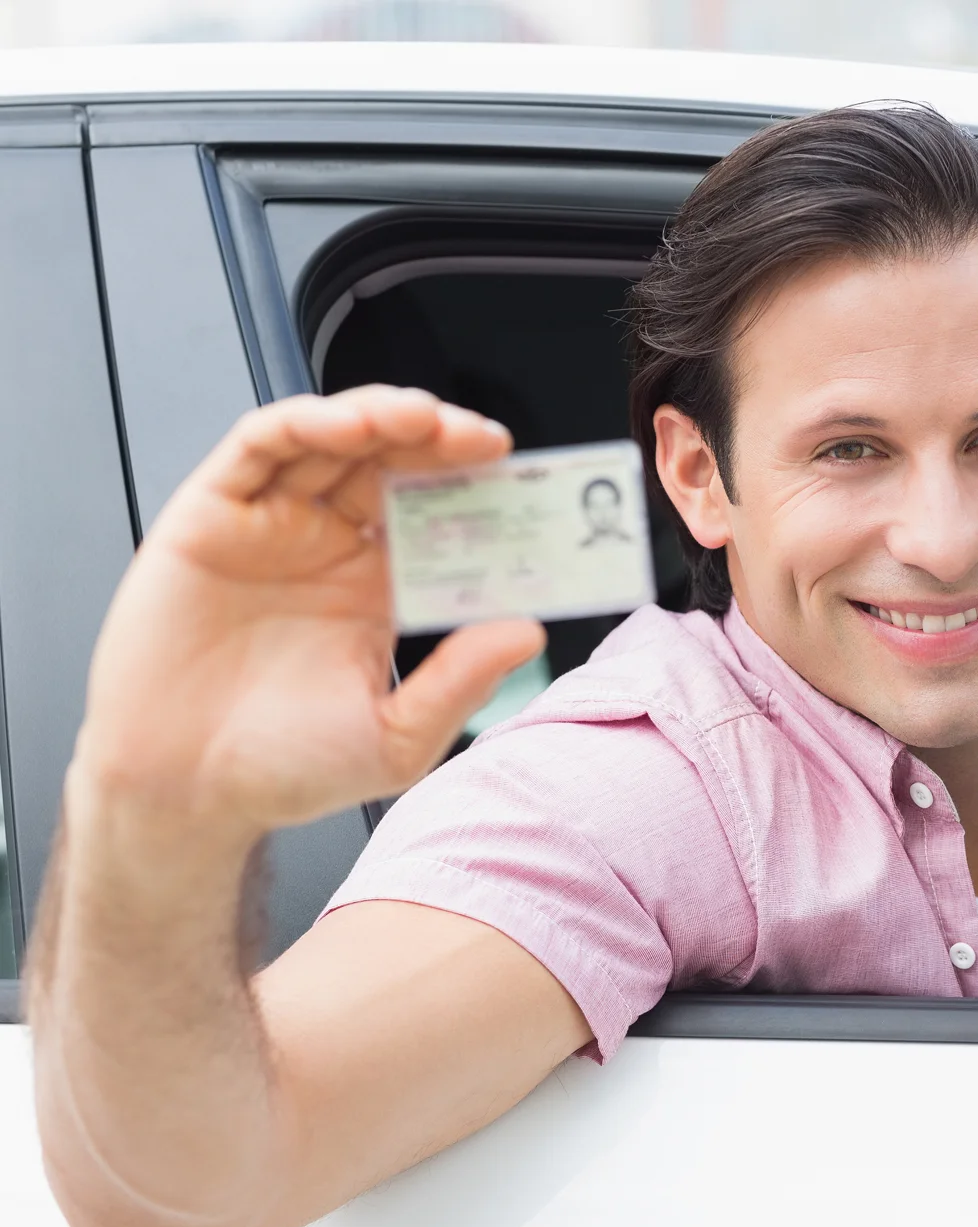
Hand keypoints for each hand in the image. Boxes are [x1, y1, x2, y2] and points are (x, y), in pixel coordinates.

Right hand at [70, 386, 545, 849]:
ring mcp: (272, 525)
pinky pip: (259, 448)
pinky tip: (349, 426)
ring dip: (381, 415)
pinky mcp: (211, 515)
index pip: (440, 514)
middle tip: (480, 439)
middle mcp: (329, 545)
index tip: (523, 482)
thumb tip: (529, 633)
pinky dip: (306, 423)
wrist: (183, 794)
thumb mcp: (395, 738)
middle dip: (440, 440)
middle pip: (393, 462)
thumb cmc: (280, 769)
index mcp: (379, 587)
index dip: (478, 490)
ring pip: (333, 441)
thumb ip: (460, 683)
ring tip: (423, 419)